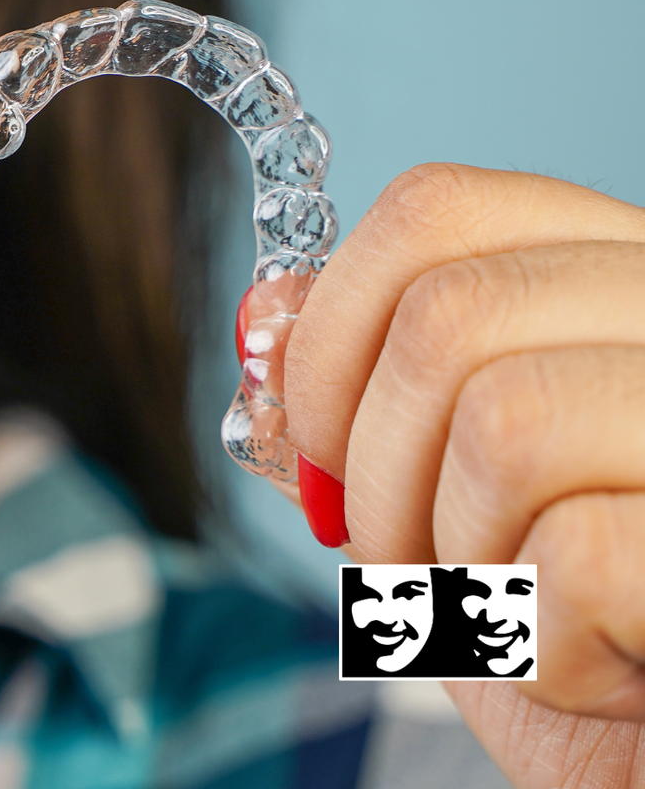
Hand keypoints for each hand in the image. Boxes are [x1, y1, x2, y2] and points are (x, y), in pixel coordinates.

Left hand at [283, 163, 644, 786]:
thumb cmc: (569, 633)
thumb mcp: (440, 501)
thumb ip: (362, 400)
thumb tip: (266, 314)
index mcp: (617, 283)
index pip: (436, 208)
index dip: (332, 328)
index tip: (320, 441)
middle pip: (445, 317)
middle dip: (376, 472)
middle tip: (419, 561)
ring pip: (502, 423)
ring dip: (459, 561)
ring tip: (517, 614)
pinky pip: (574, 555)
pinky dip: (537, 646)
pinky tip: (597, 668)